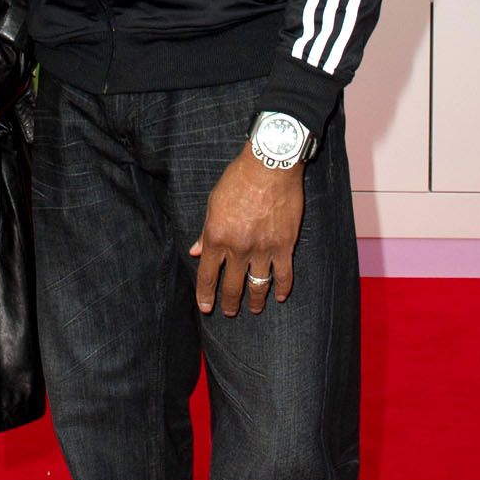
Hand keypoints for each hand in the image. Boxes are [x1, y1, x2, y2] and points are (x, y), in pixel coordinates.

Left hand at [189, 144, 304, 317]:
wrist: (270, 166)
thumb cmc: (239, 180)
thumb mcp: (213, 204)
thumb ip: (205, 232)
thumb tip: (195, 251)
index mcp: (217, 238)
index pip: (207, 276)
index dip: (205, 295)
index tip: (206, 307)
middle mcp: (238, 248)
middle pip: (231, 286)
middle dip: (229, 303)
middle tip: (229, 312)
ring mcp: (263, 249)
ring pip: (257, 285)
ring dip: (255, 301)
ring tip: (254, 309)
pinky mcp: (285, 245)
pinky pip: (284, 274)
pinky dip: (282, 288)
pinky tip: (279, 296)